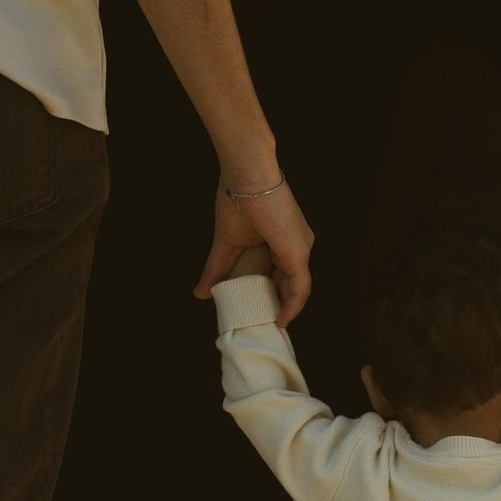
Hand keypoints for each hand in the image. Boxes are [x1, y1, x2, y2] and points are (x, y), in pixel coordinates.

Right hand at [194, 175, 314, 324]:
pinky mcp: (298, 252)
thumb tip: (199, 293)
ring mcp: (301, 248)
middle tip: (265, 322)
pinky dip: (292, 306)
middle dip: (280, 304)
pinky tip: (282, 319)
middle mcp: (299, 244)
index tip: (262, 309)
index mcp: (285, 240)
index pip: (284, 273)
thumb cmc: (237, 199)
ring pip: (299, 288)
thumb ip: (216, 269)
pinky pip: (300, 287)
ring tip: (272, 325)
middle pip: (293, 283)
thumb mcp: (225, 244)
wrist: (246, 175)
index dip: (274, 294)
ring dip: (286, 309)